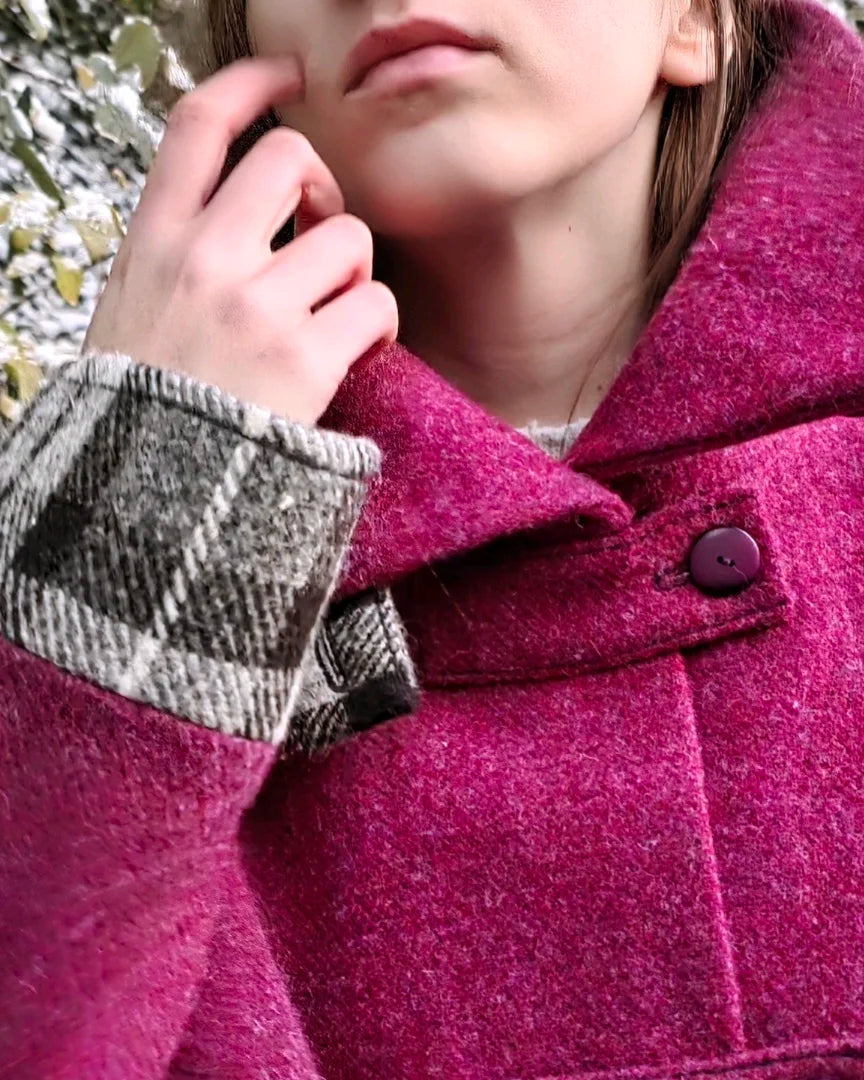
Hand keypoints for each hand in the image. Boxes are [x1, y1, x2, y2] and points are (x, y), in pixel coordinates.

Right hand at [84, 56, 398, 424]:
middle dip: (323, 187)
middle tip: (321, 236)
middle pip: (289, 158)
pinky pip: (376, 303)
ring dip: (357, 271)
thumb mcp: (129, 313)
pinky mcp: (304, 356)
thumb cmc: (144, 408)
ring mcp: (255, 305)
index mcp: (153, 242)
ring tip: (337, 315)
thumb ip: (173, 257)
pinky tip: (359, 352)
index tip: (287, 77)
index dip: (250, 83)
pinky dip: (379, 324)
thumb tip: (235, 221)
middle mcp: (204, 259)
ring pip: (349, 235)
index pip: (197, 126)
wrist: (146, 494)